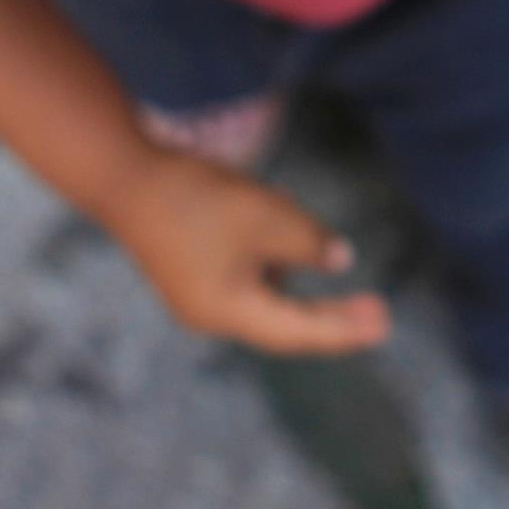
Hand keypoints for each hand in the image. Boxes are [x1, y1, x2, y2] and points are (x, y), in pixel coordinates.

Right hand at [101, 145, 391, 355]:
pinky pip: (246, 280)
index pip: (298, 331)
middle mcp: (213, 314)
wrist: (125, 178)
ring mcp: (198, 296)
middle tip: (380, 314)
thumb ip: (308, 242)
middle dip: (331, 318)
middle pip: (283, 325)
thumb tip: (341, 260)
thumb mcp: (265, 215)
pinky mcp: (191, 272)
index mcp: (230, 311)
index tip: (384, 321)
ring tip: (341, 289)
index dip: (343, 328)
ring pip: (264, 299)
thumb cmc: (197, 198)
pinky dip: (276, 270)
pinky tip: (292, 248)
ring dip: (303, 295)